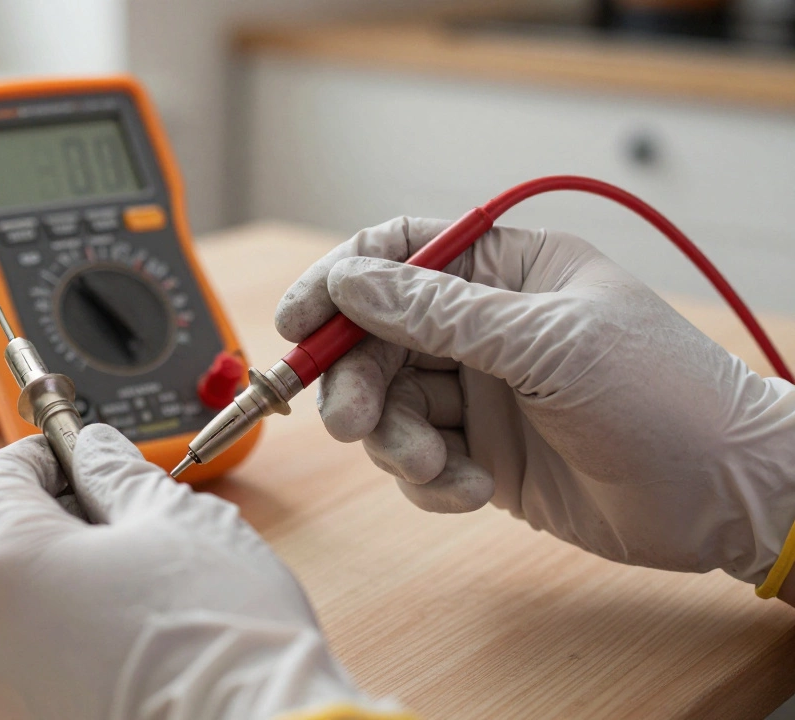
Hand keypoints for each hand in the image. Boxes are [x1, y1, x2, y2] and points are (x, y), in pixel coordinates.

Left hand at [0, 425, 402, 719]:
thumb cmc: (220, 636)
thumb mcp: (176, 520)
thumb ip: (117, 473)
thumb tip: (94, 451)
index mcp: (5, 563)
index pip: (0, 476)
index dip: (47, 453)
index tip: (81, 455)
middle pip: (4, 550)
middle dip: (59, 525)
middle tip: (126, 523)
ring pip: (17, 617)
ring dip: (63, 591)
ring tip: (139, 595)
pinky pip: (31, 674)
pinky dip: (68, 653)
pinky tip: (130, 649)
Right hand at [275, 217, 794, 586]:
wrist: (725, 497)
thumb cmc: (663, 397)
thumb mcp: (548, 344)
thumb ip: (440, 313)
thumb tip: (350, 281)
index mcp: (508, 271)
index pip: (399, 252)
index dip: (340, 280)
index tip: (298, 321)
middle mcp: (487, 326)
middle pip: (377, 336)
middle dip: (358, 380)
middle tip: (353, 423)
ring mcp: (482, 391)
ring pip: (390, 402)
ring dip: (395, 439)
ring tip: (435, 467)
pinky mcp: (481, 452)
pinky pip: (417, 458)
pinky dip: (428, 480)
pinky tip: (474, 492)